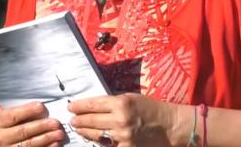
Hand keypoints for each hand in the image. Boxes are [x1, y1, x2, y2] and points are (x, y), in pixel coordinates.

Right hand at [0, 102, 65, 146]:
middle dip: (41, 127)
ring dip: (45, 139)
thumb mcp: (3, 111)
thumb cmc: (1, 120)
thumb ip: (18, 108)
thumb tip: (40, 106)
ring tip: (59, 134)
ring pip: (28, 145)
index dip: (28, 111)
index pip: (14, 116)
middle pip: (23, 131)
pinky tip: (55, 144)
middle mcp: (1, 137)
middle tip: (56, 123)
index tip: (41, 107)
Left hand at [68, 93, 182, 146]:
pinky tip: (94, 139)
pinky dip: (100, 142)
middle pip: (91, 120)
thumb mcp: (131, 98)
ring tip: (78, 128)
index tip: (71, 107)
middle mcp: (120, 120)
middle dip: (79, 120)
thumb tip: (93, 106)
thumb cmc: (151, 109)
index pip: (93, 104)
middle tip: (71, 119)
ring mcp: (123, 137)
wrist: (169, 126)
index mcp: (121, 103)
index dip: (80, 106)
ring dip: (85, 132)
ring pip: (97, 135)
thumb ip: (113, 102)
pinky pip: (108, 145)